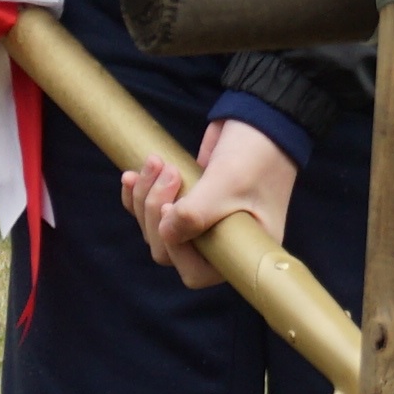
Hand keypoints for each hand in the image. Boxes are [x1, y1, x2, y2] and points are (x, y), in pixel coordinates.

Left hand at [130, 118, 299, 292]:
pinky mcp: (186, 202)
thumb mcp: (227, 185)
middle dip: (156, 212)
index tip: (174, 207)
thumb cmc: (256, 157)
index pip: (195, 272)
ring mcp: (200, 223)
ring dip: (146, 197)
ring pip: (155, 228)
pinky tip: (132, 176)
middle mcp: (218, 243)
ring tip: (156, 163)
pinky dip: (138, 195)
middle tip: (168, 173)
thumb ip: (195, 215)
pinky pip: (151, 211)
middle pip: (167, 249)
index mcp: (239, 251)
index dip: (175, 246)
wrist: (262, 122)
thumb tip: (164, 233)